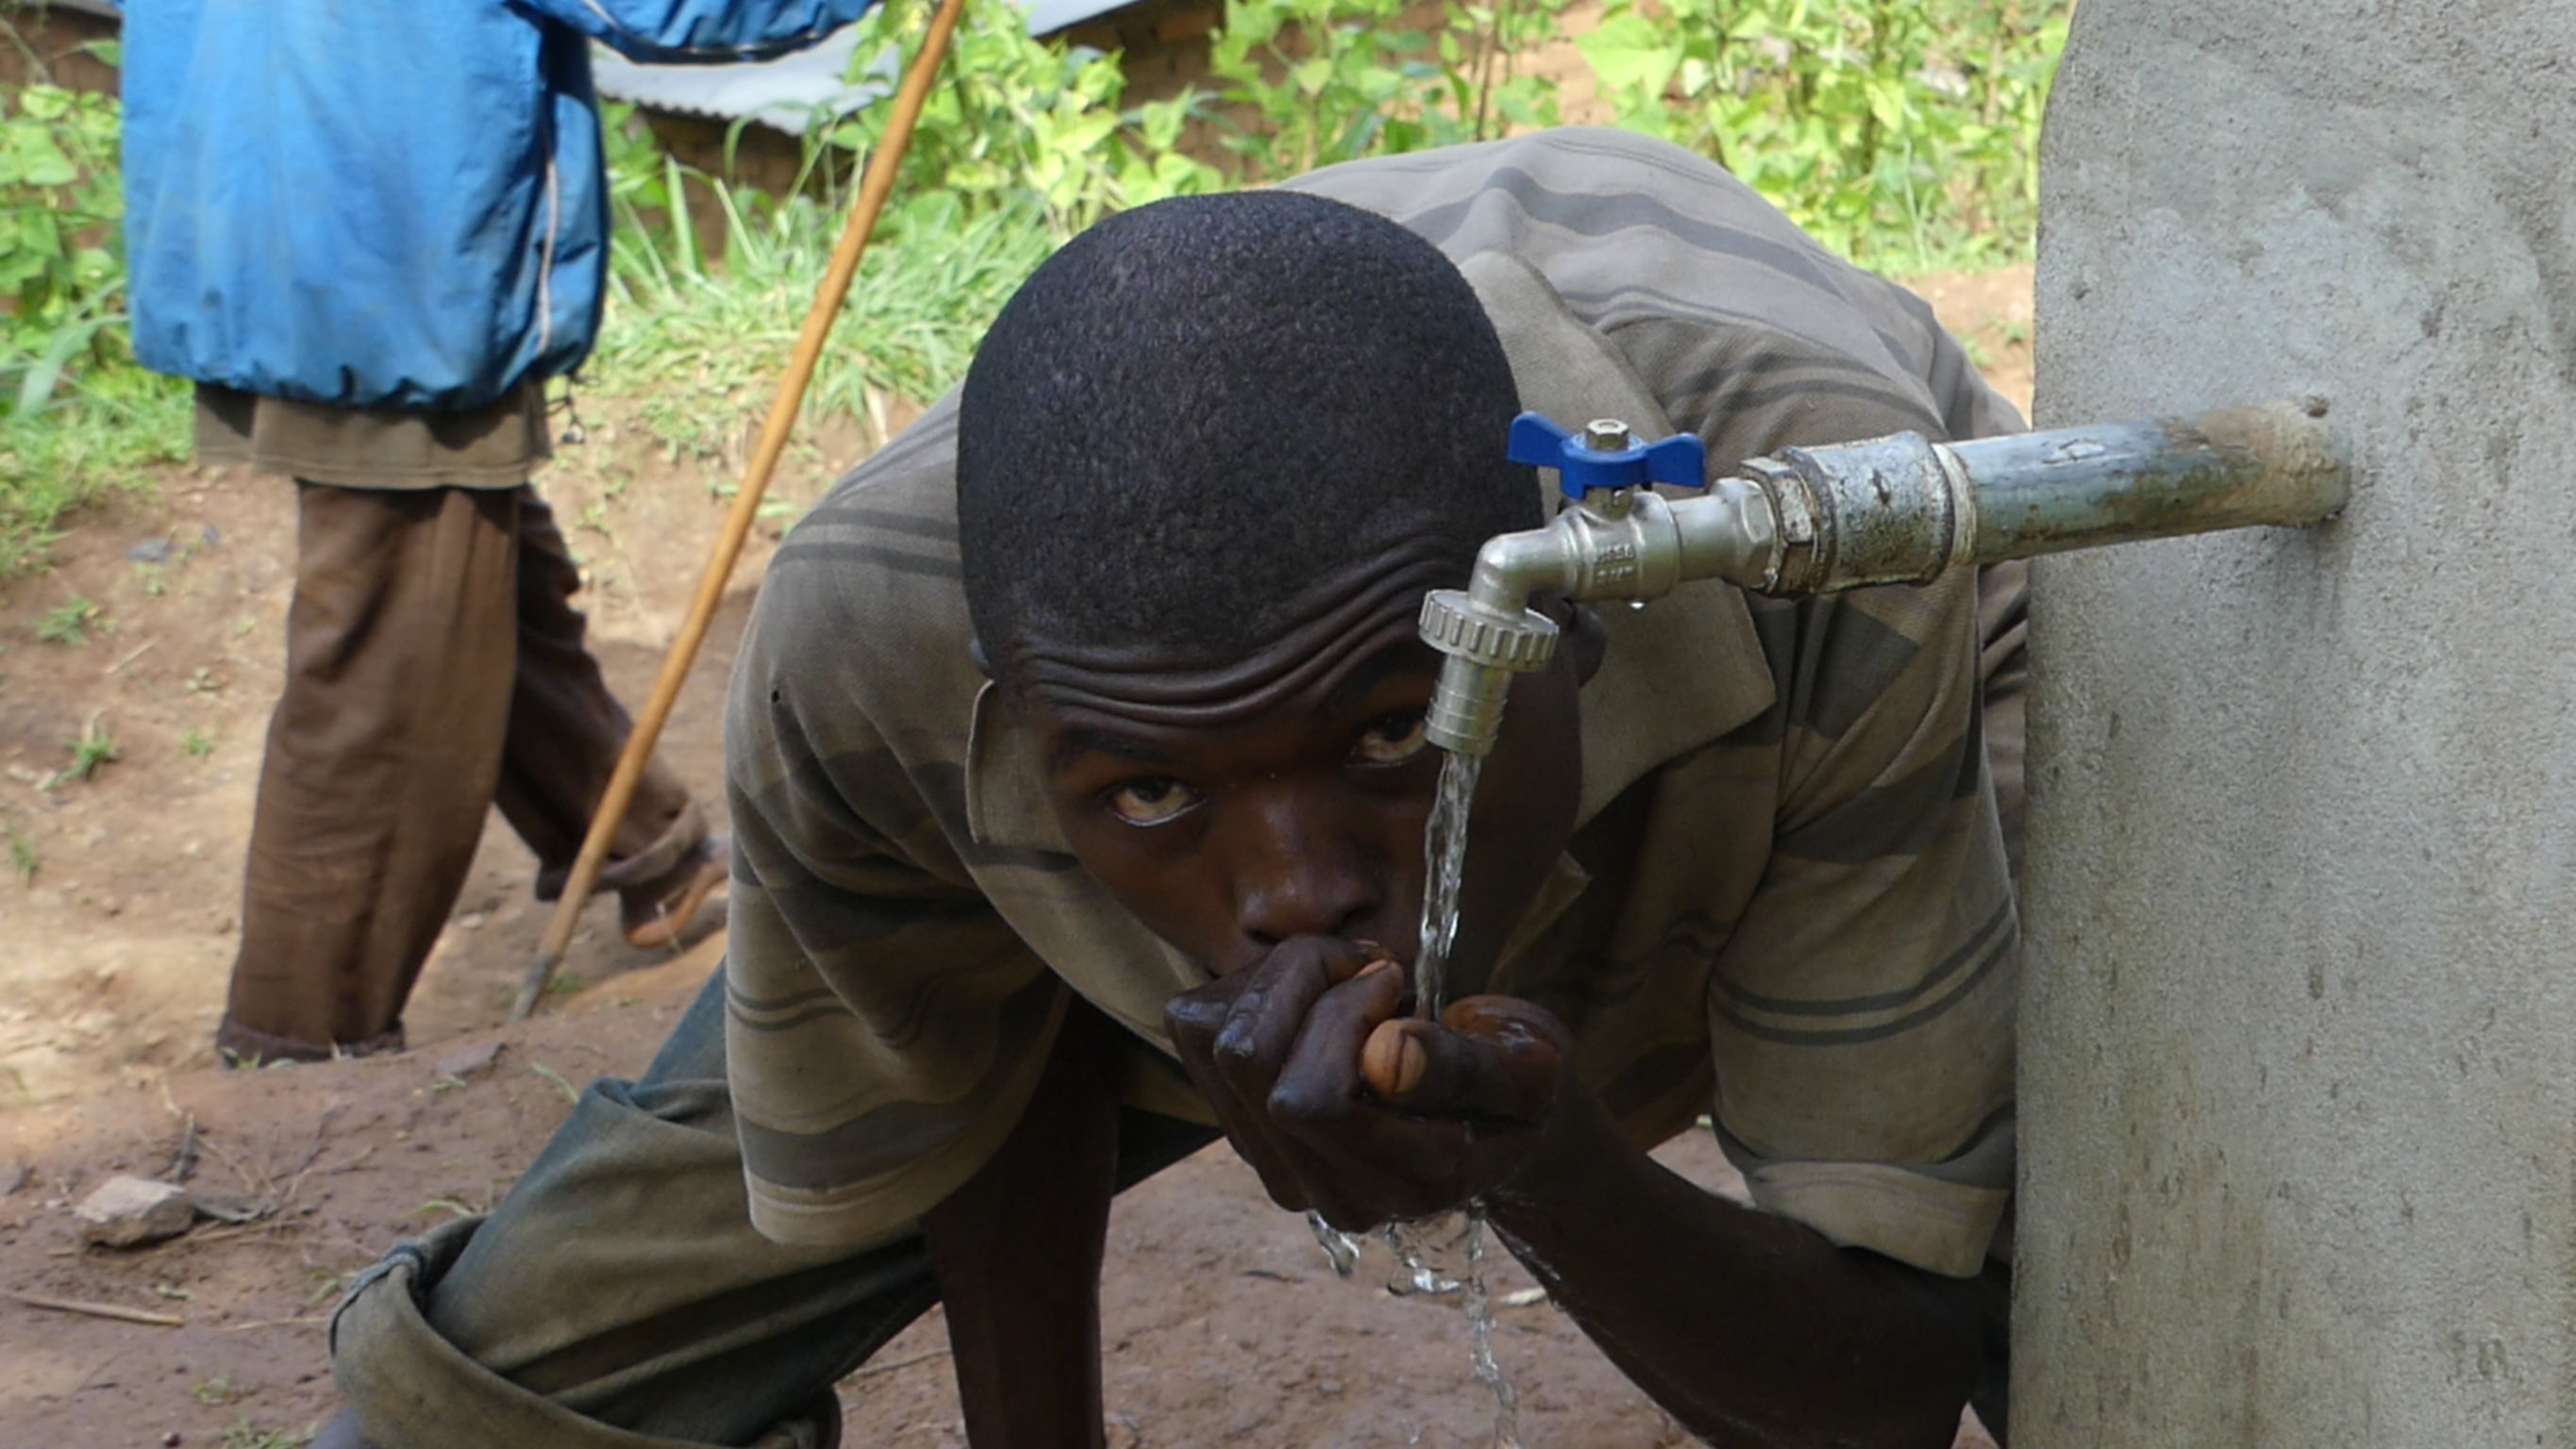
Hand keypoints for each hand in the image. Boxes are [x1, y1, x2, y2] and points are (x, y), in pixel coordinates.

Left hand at [1162, 935, 1580, 1230]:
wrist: (1494, 1118)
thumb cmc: (1515, 1084)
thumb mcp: (1526, 1070)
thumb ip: (1461, 1068)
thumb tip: (1385, 1053)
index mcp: (1401, 1183)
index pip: (1307, 1098)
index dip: (1343, 1013)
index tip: (1399, 979)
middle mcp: (1324, 1190)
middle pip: (1246, 1059)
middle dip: (1308, 977)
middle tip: (1373, 963)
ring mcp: (1274, 1162)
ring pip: (1215, 1039)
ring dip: (1282, 976)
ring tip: (1350, 976)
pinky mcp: (1241, 1122)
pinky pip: (1198, 1028)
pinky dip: (1252, 985)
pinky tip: (1316, 994)